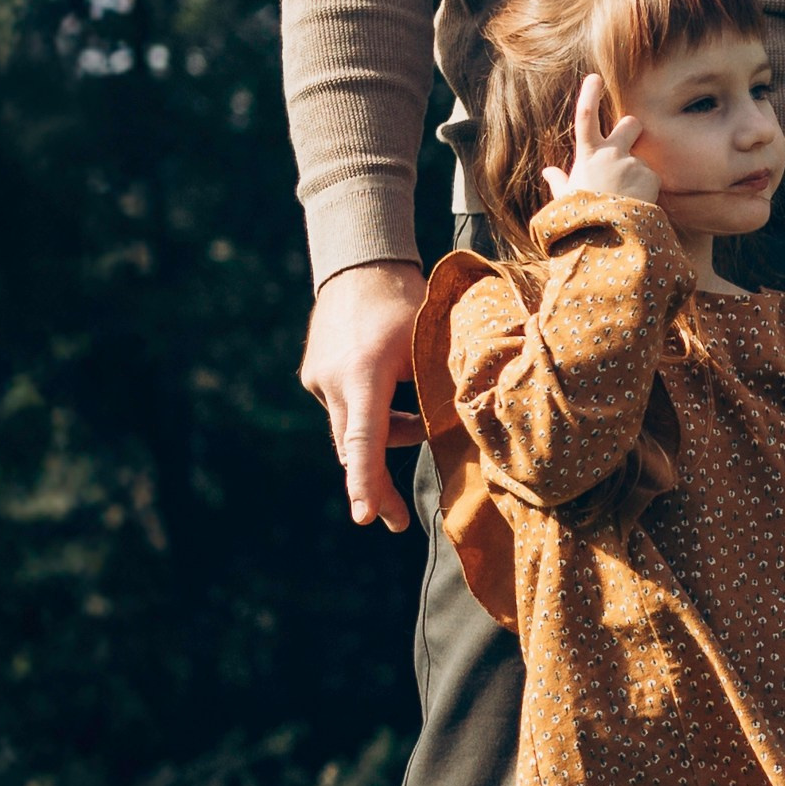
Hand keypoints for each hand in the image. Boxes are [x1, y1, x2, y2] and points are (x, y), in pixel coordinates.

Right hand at [299, 259, 426, 534]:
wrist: (357, 264)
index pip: (364, 439)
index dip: (366, 481)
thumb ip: (441, 384)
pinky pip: (347, 411)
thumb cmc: (405, 300)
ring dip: (385, 439)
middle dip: (376, 485)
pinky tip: (394, 390)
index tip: (365, 517)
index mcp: (364, 373)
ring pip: (354, 431)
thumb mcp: (431, 339)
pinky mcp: (315, 377)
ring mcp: (319, 381)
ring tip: (422, 420)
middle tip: (397, 522)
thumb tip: (469, 426)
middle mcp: (333, 381)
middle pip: (355, 449)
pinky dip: (373, 416)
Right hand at [541, 73, 659, 206]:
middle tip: (630, 145)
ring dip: (639, 173)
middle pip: (631, 123)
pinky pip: (653, 178)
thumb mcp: (565, 199)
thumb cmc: (582, 219)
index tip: (595, 77)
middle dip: (633, 129)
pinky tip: (638, 205)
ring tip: (628, 199)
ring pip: (642, 159)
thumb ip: (559, 182)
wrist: (606, 240)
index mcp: (587, 155)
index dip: (589, 93)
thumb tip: (548, 172)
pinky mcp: (650, 176)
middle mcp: (611, 153)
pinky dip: (648, 190)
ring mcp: (632, 163)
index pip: (585, 114)